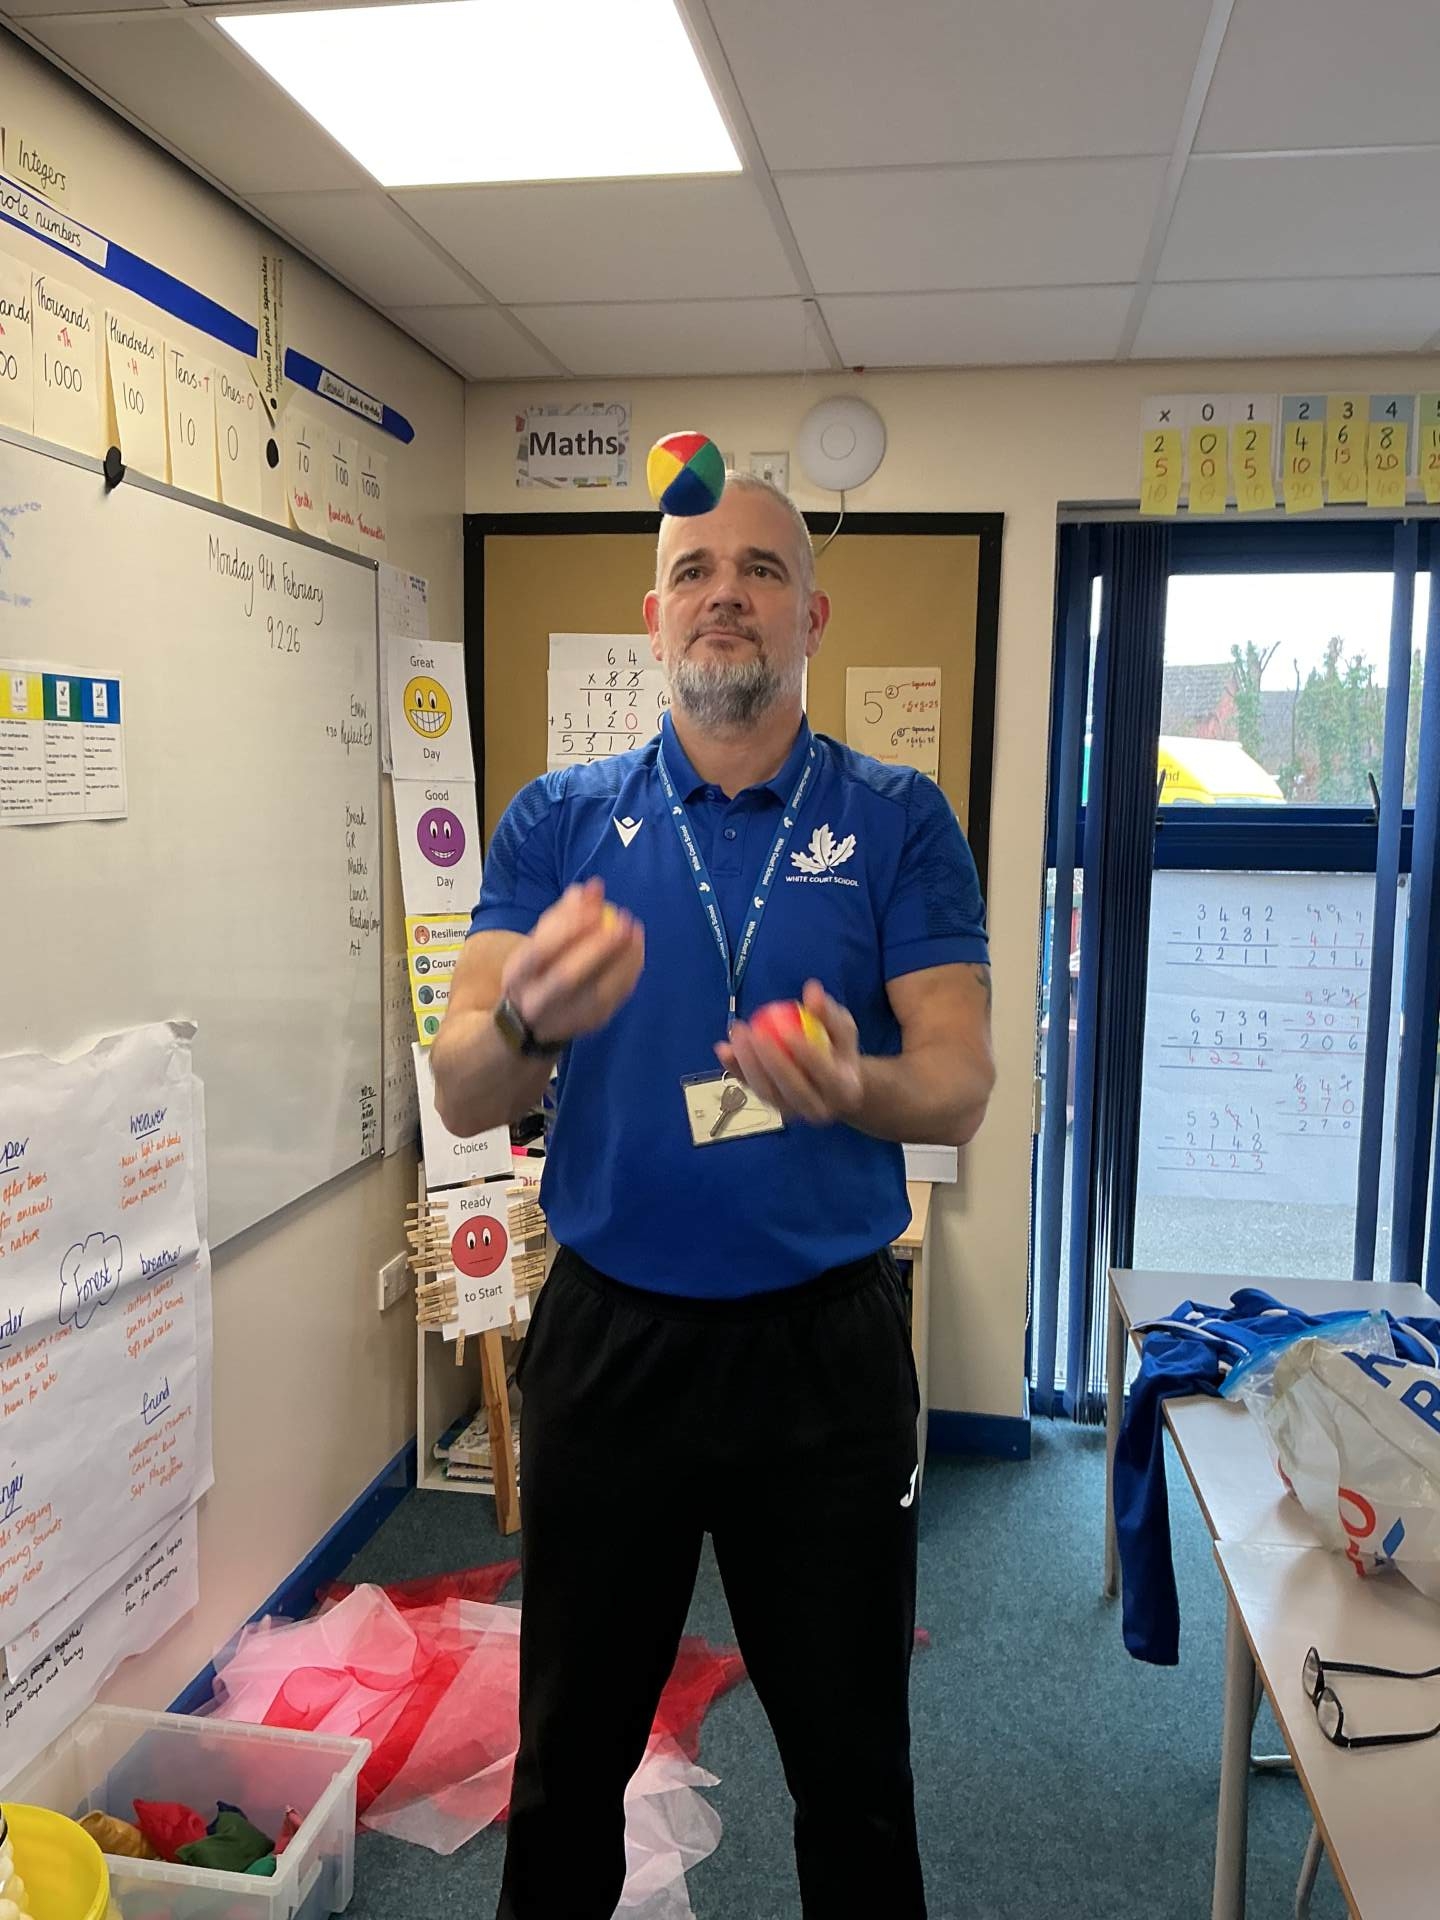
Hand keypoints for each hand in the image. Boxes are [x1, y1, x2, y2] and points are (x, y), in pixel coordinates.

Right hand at [500, 879, 643, 1045]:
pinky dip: (629, 970)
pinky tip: (636, 948)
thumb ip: (562, 915)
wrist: (531, 1022)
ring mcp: (565, 1019)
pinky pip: (615, 997)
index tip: (594, 908)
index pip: (540, 952)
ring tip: (633, 929)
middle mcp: (537, 1002)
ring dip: (622, 958)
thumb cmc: (537, 970)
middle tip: (622, 921)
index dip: (568, 929)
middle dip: (598, 948)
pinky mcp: (591, 1024)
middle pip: (567, 976)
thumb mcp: (536, 942)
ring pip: (598, 991)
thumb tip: (590, 888)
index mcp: (518, 976)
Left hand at [717, 979, 864, 1126]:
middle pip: (792, 1089)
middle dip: (770, 1061)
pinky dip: (736, 1070)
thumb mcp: (842, 1028)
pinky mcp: (772, 1110)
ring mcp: (793, 1113)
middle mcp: (819, 1108)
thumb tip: (812, 990)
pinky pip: (752, 1089)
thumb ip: (828, 1012)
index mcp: (844, 1090)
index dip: (805, 1052)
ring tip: (738, 1033)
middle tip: (755, 1032)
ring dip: (748, 1064)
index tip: (787, 1028)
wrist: (834, 1086)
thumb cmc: (839, 1050)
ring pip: (768, 1093)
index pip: (824, 1073)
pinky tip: (723, 1048)